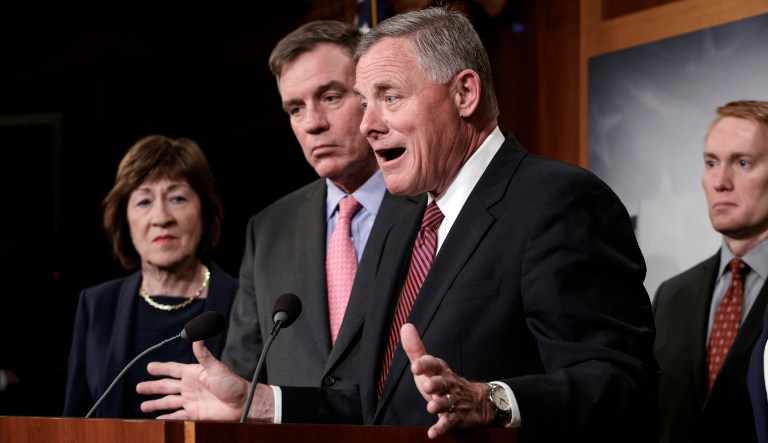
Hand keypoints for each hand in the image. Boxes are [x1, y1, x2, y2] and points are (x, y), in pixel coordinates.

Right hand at [136, 341, 274, 421]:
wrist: (242, 403)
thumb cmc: (232, 384)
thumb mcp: (216, 367)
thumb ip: (204, 354)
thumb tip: (197, 337)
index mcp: (193, 373)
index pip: (172, 369)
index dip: (161, 368)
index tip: (149, 366)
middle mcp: (190, 387)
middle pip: (166, 387)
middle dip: (152, 387)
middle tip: (139, 387)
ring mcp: (191, 400)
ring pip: (168, 402)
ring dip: (156, 404)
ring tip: (143, 406)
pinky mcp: (195, 414)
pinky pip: (177, 415)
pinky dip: (167, 417)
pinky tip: (158, 418)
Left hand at [401, 323, 494, 438]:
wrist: (476, 402)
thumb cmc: (444, 381)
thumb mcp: (430, 365)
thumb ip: (416, 349)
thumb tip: (405, 326)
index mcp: (440, 370)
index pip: (433, 364)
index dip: (425, 365)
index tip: (415, 367)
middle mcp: (447, 384)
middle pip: (442, 383)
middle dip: (435, 384)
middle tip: (427, 385)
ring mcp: (452, 401)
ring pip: (446, 402)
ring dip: (439, 405)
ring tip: (431, 408)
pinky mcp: (455, 417)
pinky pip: (448, 423)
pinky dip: (441, 428)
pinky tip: (432, 433)